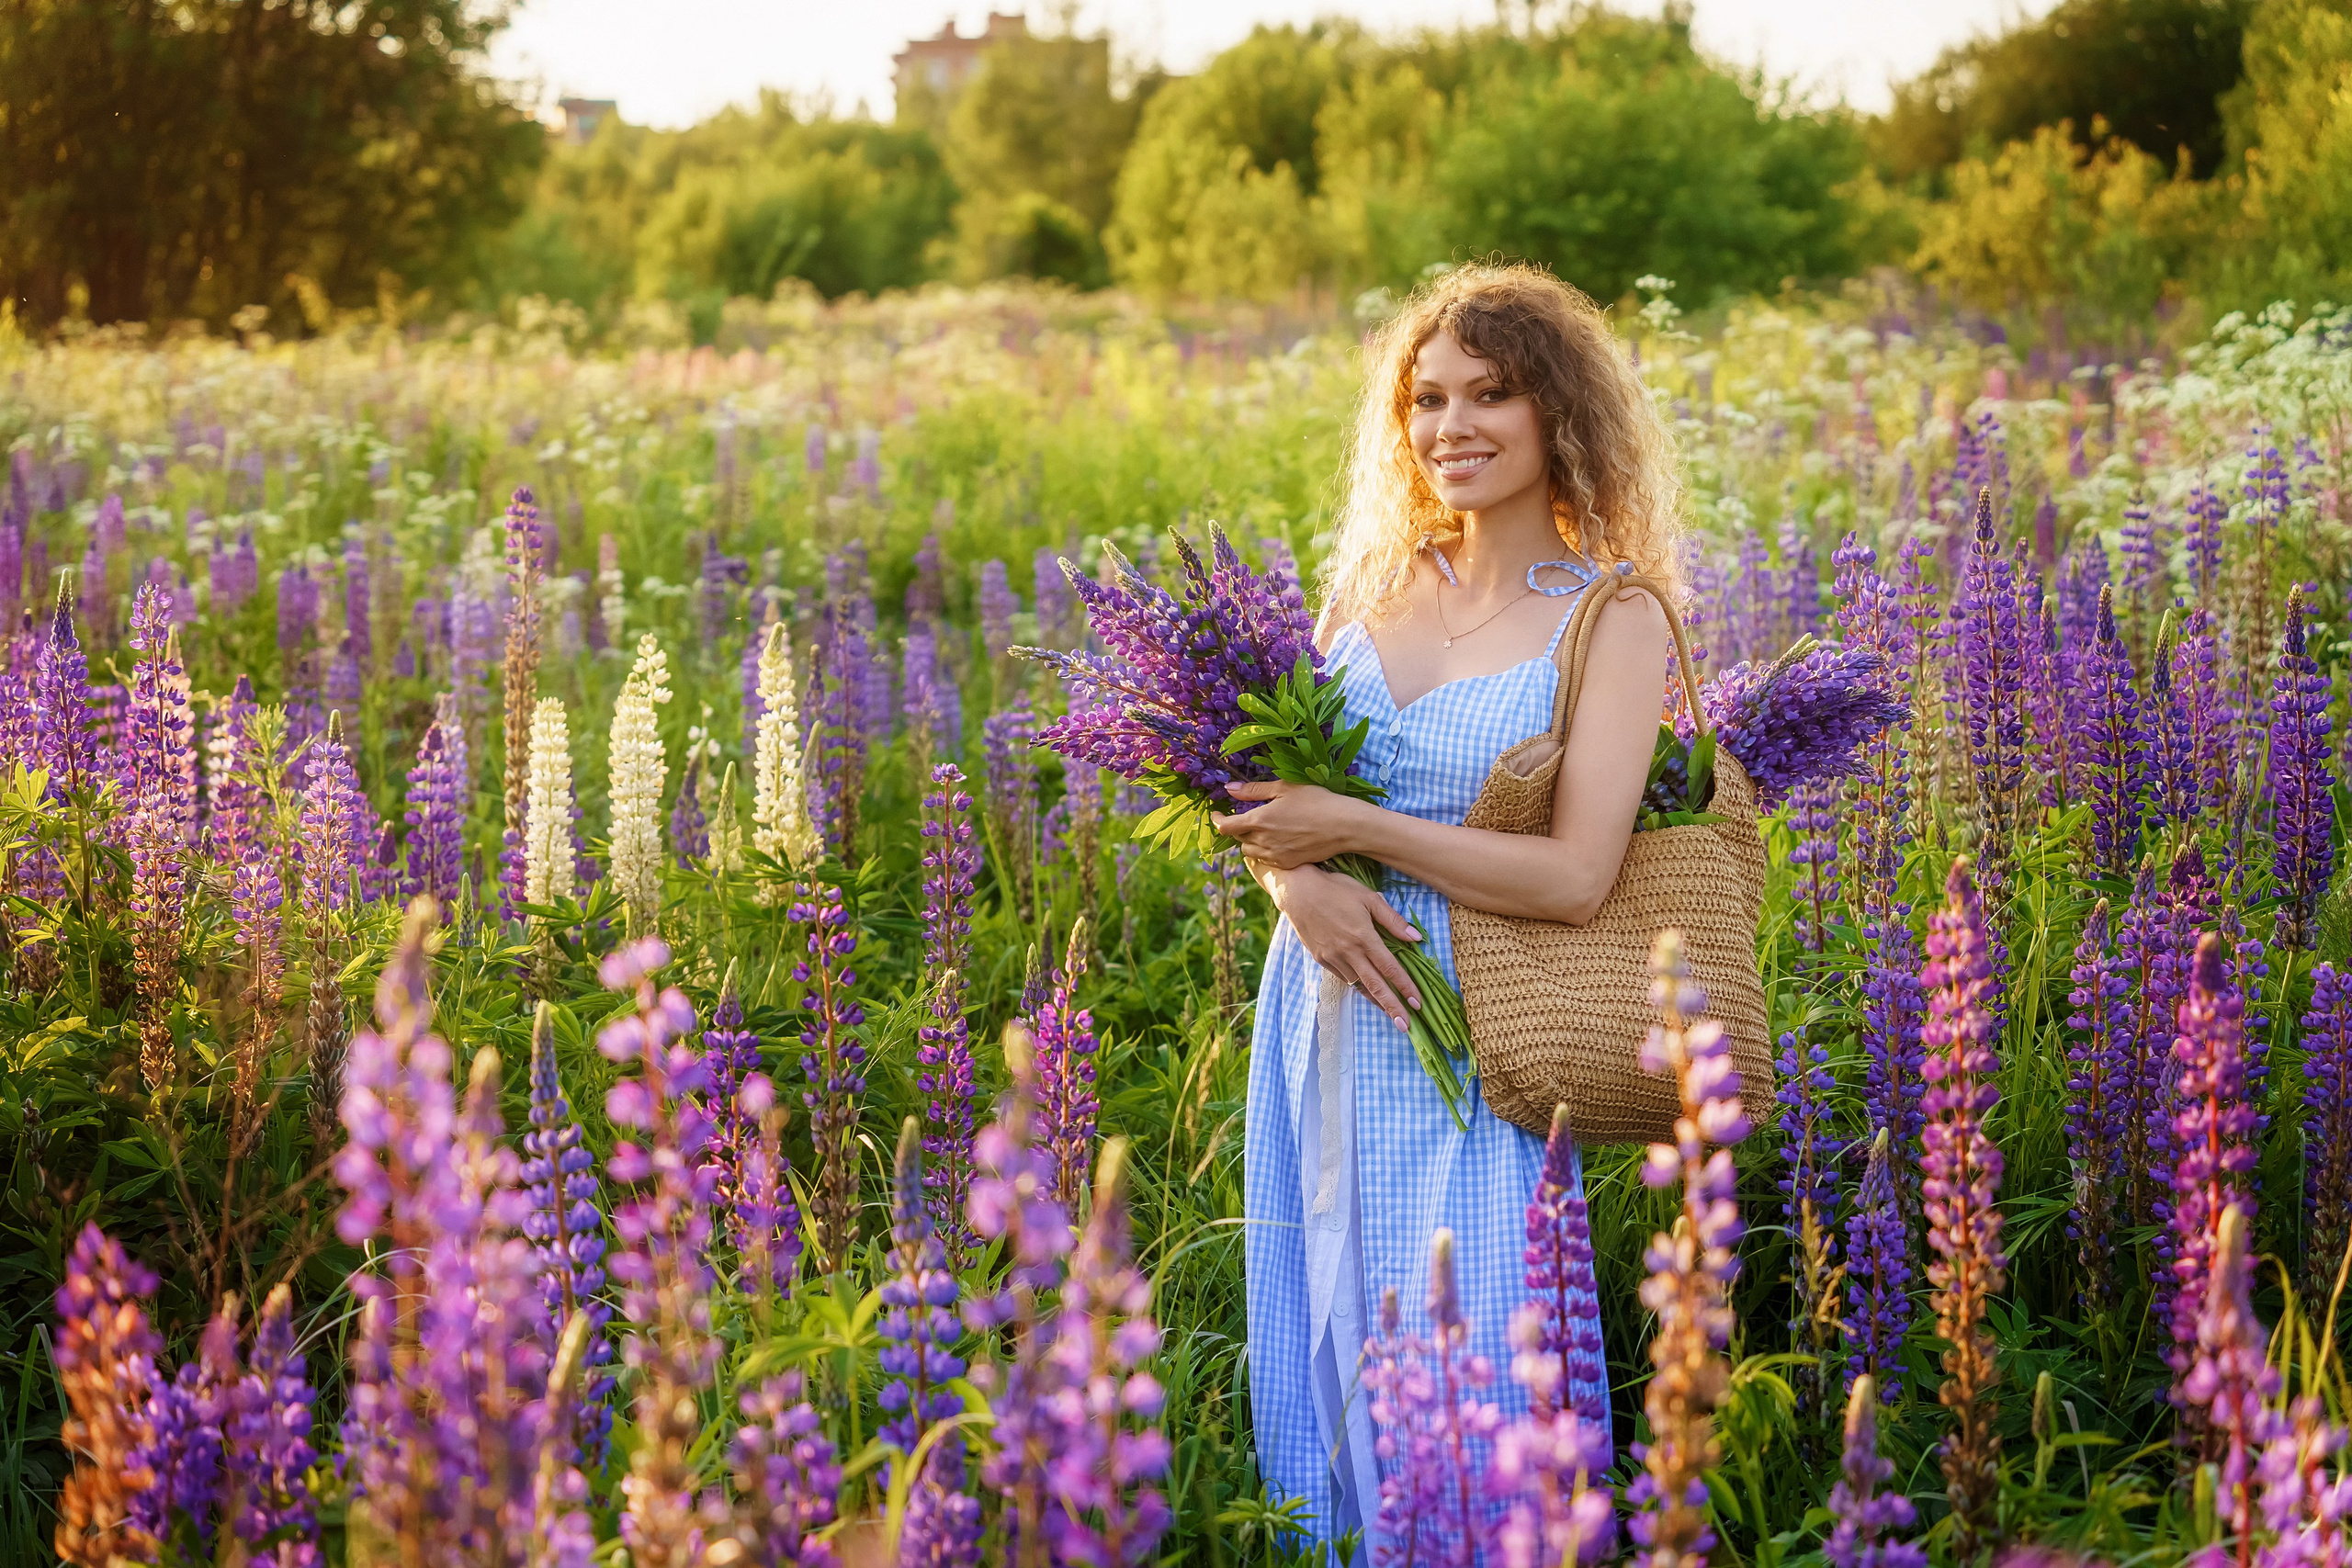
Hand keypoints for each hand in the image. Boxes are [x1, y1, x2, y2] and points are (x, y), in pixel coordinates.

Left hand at [1211, 781, 1369, 869]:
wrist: (1343, 826)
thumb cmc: (1315, 801)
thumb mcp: (1283, 788)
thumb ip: (1253, 791)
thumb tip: (1229, 788)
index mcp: (1259, 821)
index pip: (1226, 827)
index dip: (1217, 820)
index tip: (1217, 814)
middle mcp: (1263, 842)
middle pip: (1238, 839)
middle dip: (1239, 828)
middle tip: (1248, 816)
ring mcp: (1275, 856)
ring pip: (1251, 851)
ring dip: (1251, 841)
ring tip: (1264, 828)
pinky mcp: (1287, 864)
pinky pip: (1267, 860)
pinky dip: (1266, 851)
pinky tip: (1278, 839)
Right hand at [1261, 862, 1424, 1027]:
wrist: (1297, 892)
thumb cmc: (1335, 889)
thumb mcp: (1368, 898)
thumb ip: (1392, 920)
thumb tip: (1416, 938)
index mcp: (1363, 937)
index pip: (1389, 967)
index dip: (1405, 987)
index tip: (1418, 1003)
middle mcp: (1349, 952)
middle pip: (1375, 985)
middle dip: (1392, 1007)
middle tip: (1406, 1026)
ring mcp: (1333, 958)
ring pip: (1359, 985)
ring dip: (1376, 1000)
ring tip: (1390, 1014)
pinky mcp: (1321, 959)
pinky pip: (1344, 977)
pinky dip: (1358, 987)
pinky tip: (1367, 992)